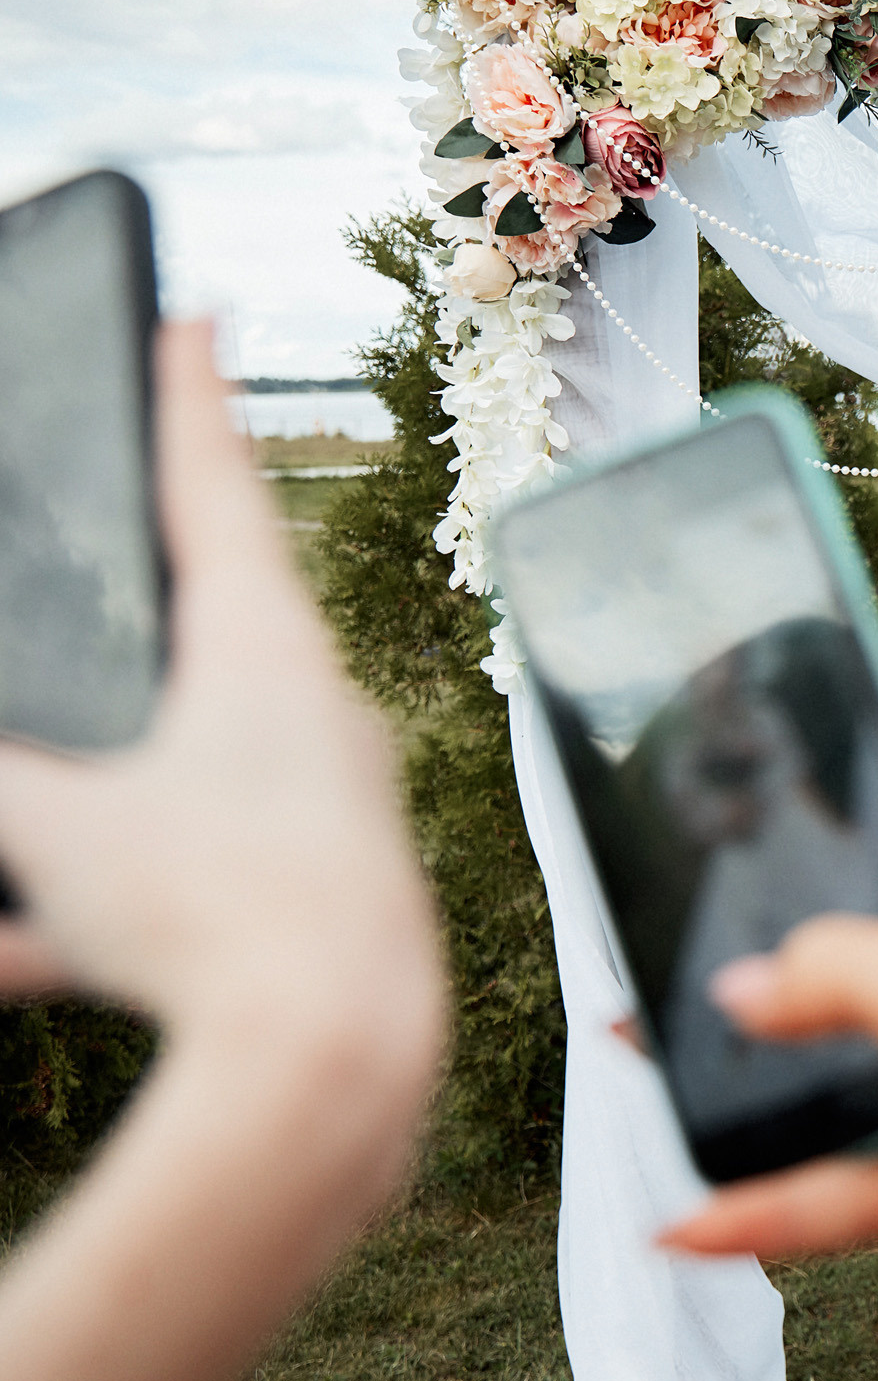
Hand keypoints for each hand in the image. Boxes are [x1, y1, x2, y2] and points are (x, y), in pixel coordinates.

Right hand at [0, 321, 439, 1049]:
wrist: (341, 1062)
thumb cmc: (216, 919)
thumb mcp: (59, 831)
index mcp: (265, 657)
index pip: (215, 493)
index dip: (186, 402)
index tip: (192, 318)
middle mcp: (316, 712)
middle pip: (213, 611)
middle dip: (148, 582)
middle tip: (142, 499)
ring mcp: (328, 800)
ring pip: (180, 762)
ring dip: (84, 801)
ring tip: (23, 867)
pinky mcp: (323, 886)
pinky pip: (196, 868)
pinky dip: (102, 904)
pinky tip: (16, 960)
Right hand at [662, 751, 877, 1356]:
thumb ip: (836, 967)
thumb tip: (742, 990)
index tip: (804, 750)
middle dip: (785, 946)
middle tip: (694, 921)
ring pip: (846, 1064)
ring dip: (755, 1075)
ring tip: (651, 1054)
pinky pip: (841, 1178)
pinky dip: (772, 1199)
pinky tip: (693, 1219)